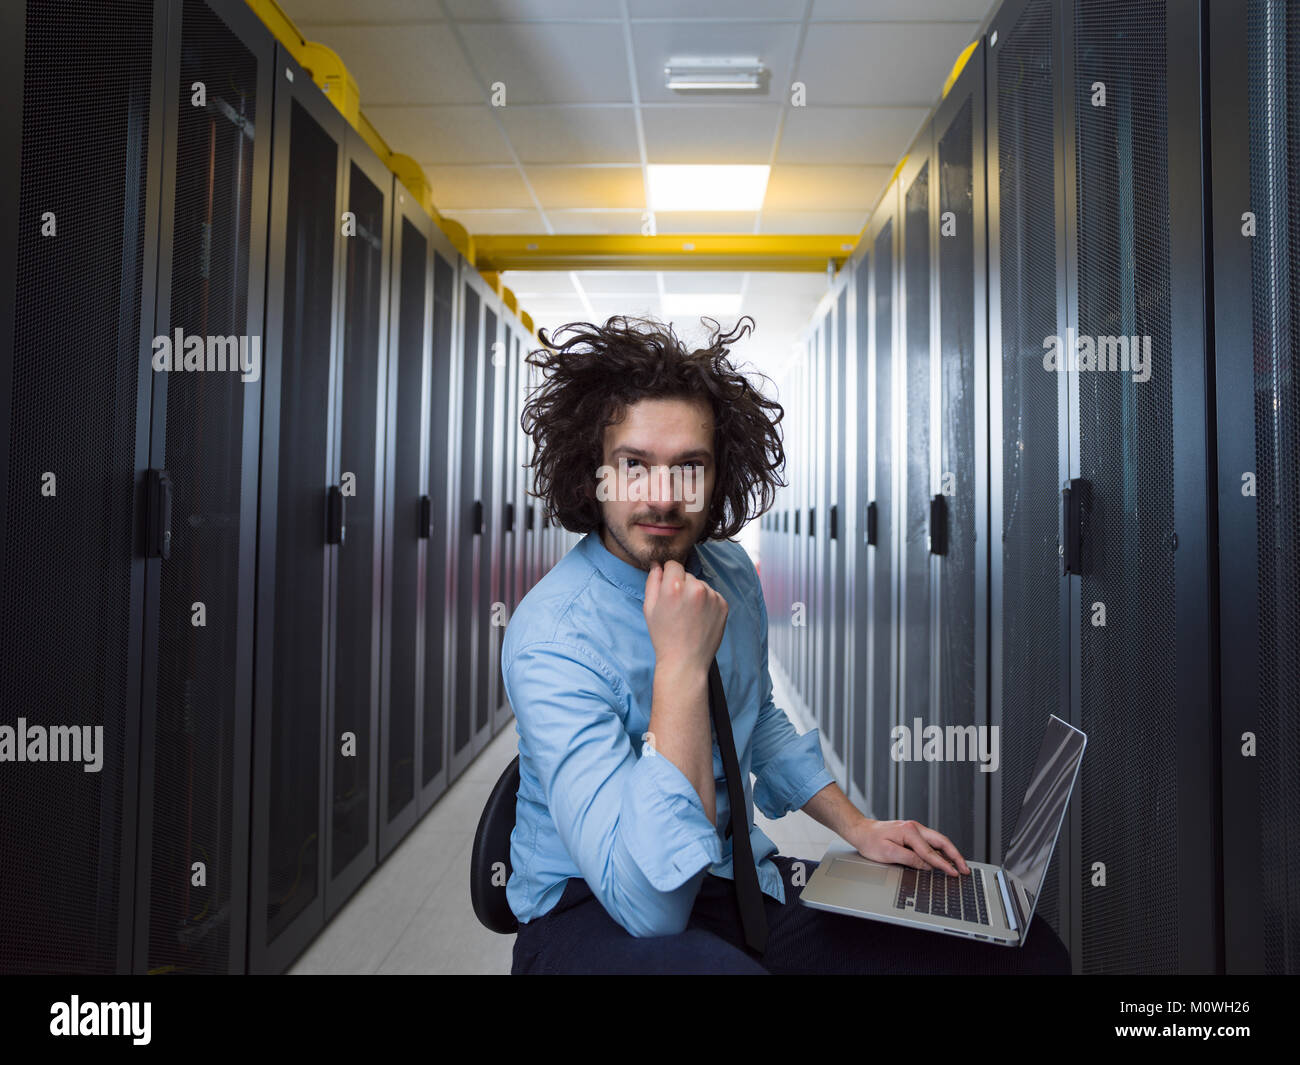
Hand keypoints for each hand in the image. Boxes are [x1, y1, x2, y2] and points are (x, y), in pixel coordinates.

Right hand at [643, 560, 727, 673]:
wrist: (685, 661)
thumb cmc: (664, 636)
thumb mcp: (649, 608)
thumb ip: (652, 582)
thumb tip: (658, 565)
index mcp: (673, 586)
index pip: (673, 564)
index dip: (668, 575)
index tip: (668, 588)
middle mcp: (695, 588)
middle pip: (687, 575)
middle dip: (682, 585)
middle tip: (678, 607)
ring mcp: (712, 596)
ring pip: (700, 585)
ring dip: (695, 594)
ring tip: (689, 615)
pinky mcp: (723, 605)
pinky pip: (712, 595)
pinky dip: (707, 603)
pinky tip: (699, 618)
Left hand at [848, 818, 969, 876]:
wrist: (862, 831)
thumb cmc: (871, 841)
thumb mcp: (888, 853)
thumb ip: (909, 859)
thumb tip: (927, 866)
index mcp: (909, 831)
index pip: (931, 852)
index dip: (943, 865)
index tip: (954, 873)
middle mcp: (915, 828)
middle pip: (942, 842)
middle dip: (956, 855)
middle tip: (965, 868)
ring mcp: (915, 829)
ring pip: (939, 841)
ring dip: (950, 853)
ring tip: (960, 865)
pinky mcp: (913, 833)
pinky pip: (931, 842)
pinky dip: (941, 851)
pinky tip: (945, 858)